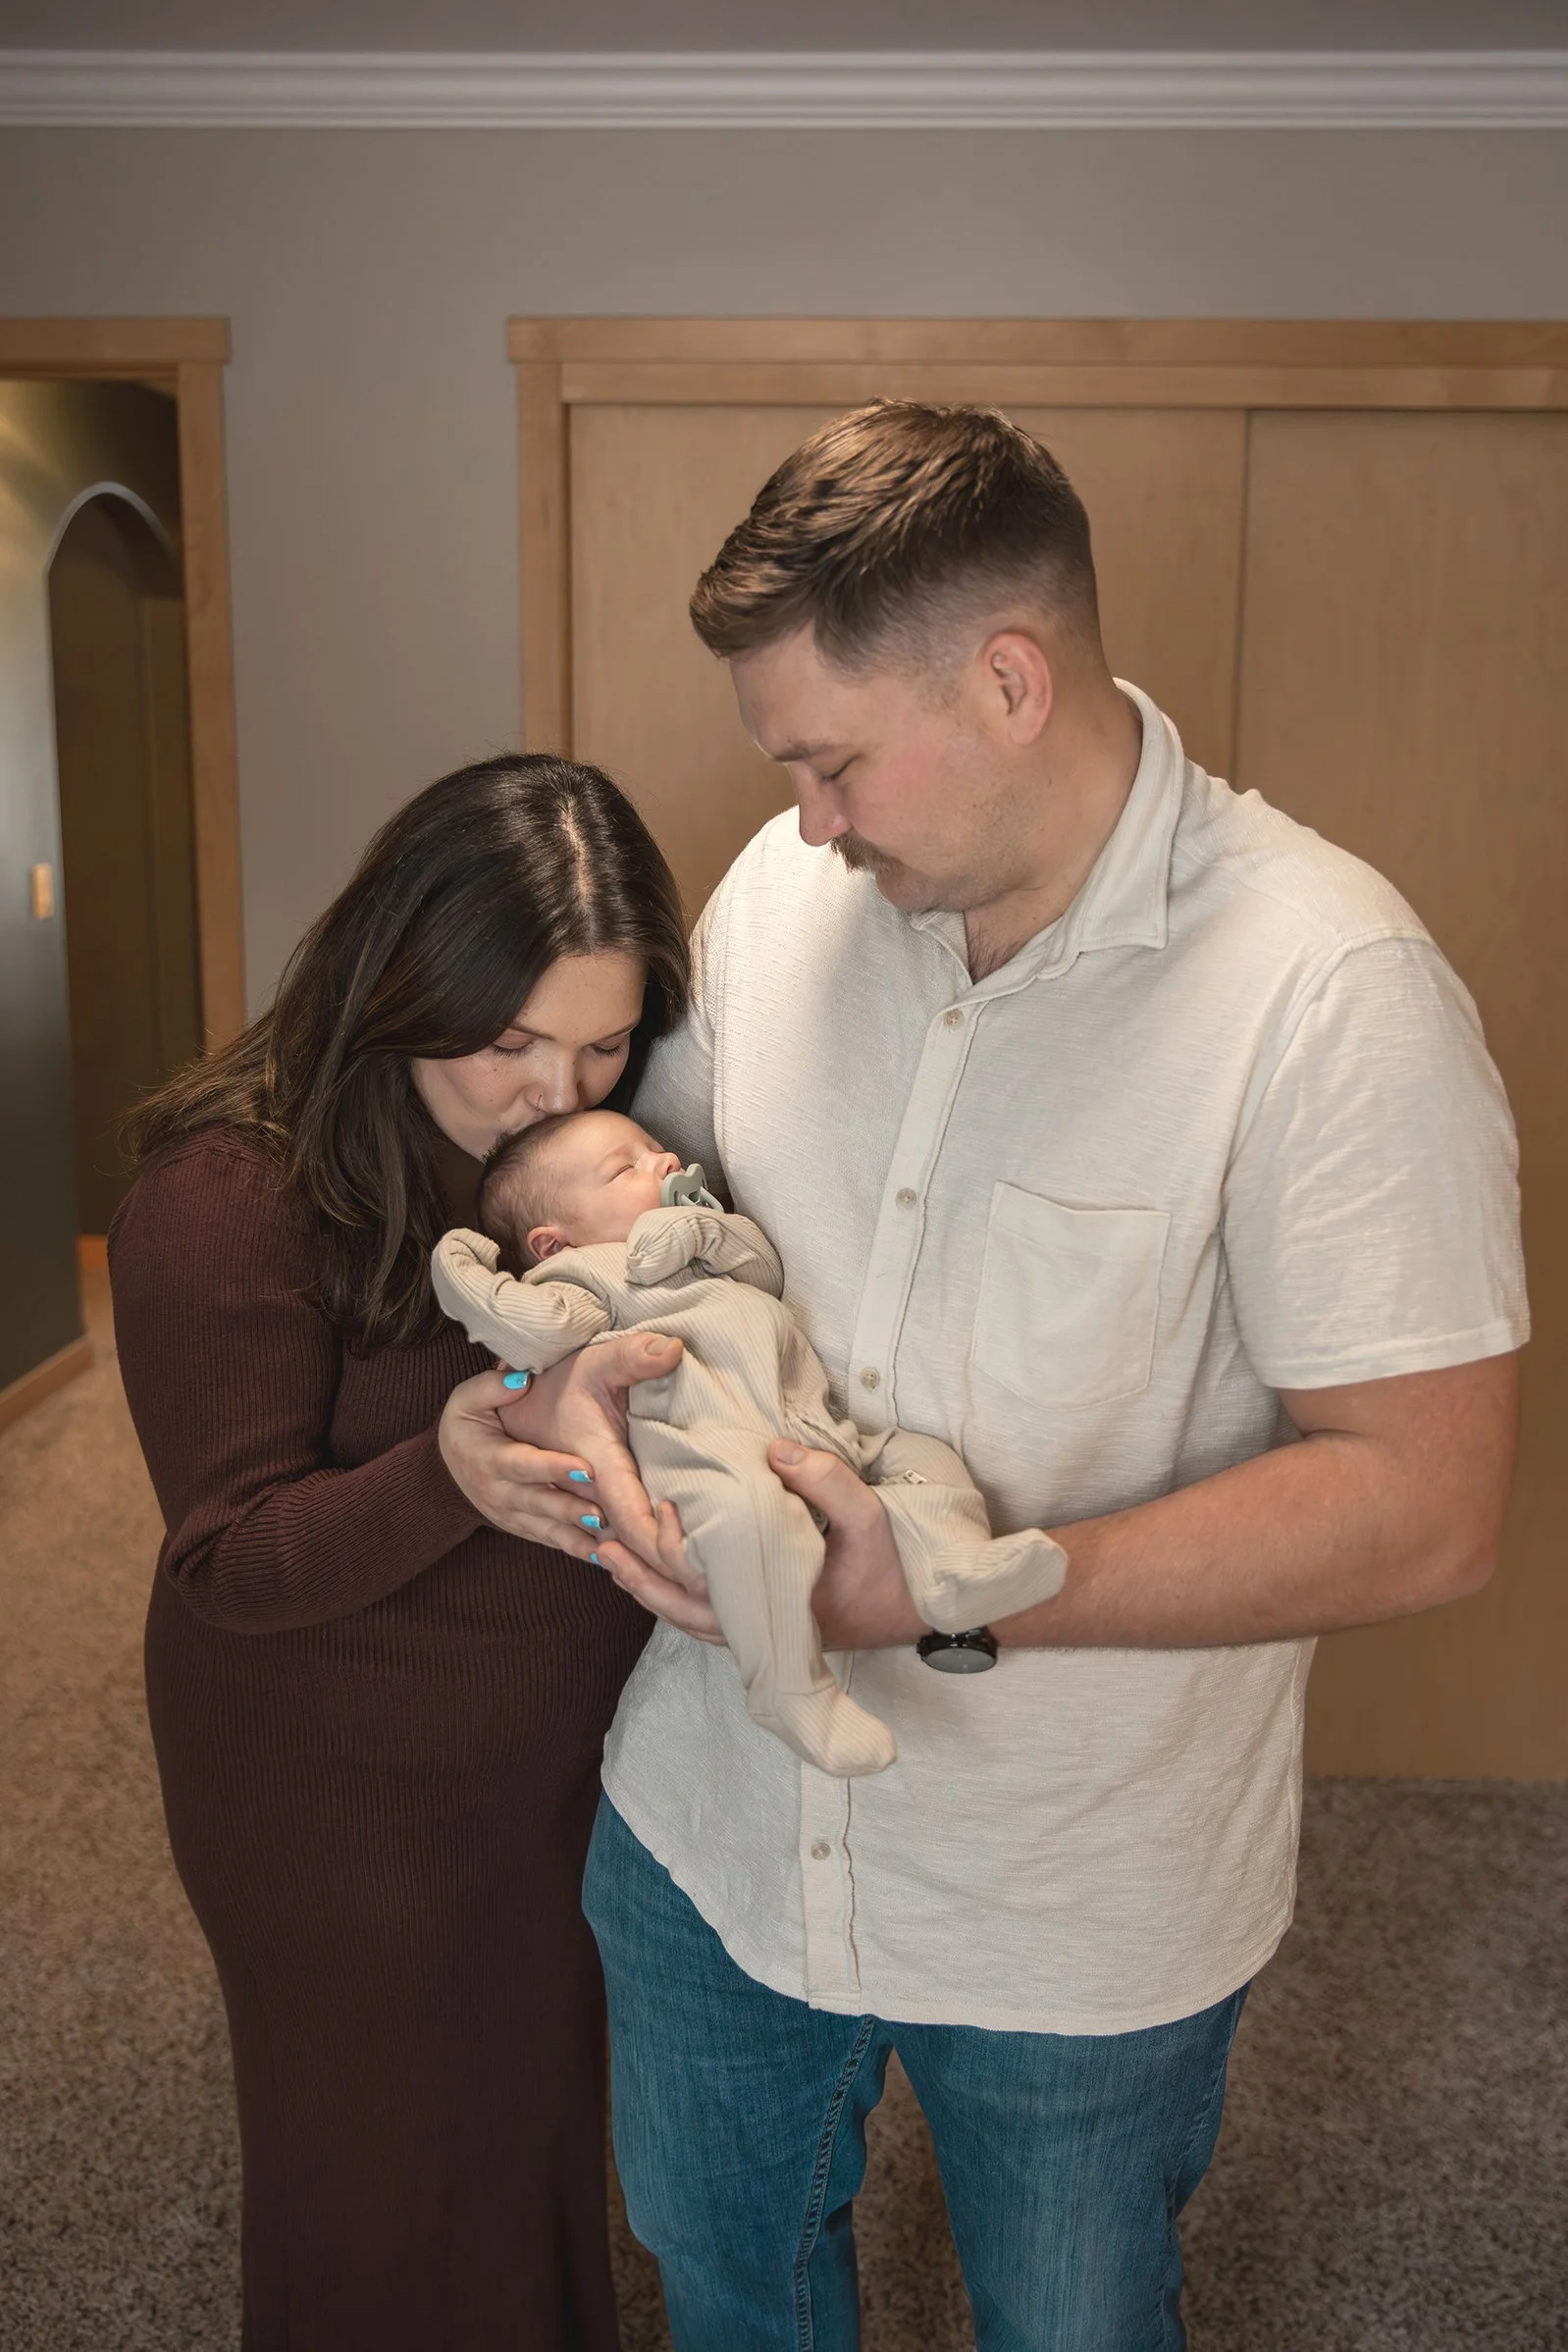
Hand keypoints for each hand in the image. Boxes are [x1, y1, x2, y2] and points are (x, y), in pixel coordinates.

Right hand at [489, 1331, 683, 1572]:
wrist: (446, 1473)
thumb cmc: (465, 1428)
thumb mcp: (466, 1400)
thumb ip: (492, 1388)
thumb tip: (521, 1379)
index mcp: (490, 1459)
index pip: (524, 1465)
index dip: (553, 1468)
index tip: (585, 1469)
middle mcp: (501, 1493)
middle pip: (541, 1504)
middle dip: (573, 1511)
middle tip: (605, 1514)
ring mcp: (513, 1517)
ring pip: (550, 1530)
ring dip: (580, 1537)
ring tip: (611, 1541)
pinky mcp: (525, 1530)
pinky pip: (554, 1542)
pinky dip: (578, 1550)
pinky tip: (607, 1557)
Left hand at [596, 1438, 927, 1651]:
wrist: (922, 1611)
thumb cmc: (894, 1567)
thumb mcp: (870, 1515)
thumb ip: (825, 1479)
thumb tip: (772, 1450)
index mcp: (776, 1603)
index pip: (705, 1585)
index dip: (672, 1553)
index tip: (656, 1512)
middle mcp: (760, 1625)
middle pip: (681, 1608)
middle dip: (641, 1575)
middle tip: (602, 1541)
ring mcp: (761, 1630)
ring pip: (688, 1618)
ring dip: (649, 1589)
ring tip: (611, 1559)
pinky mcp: (765, 1626)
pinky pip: (707, 1619)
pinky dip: (674, 1599)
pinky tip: (656, 1574)